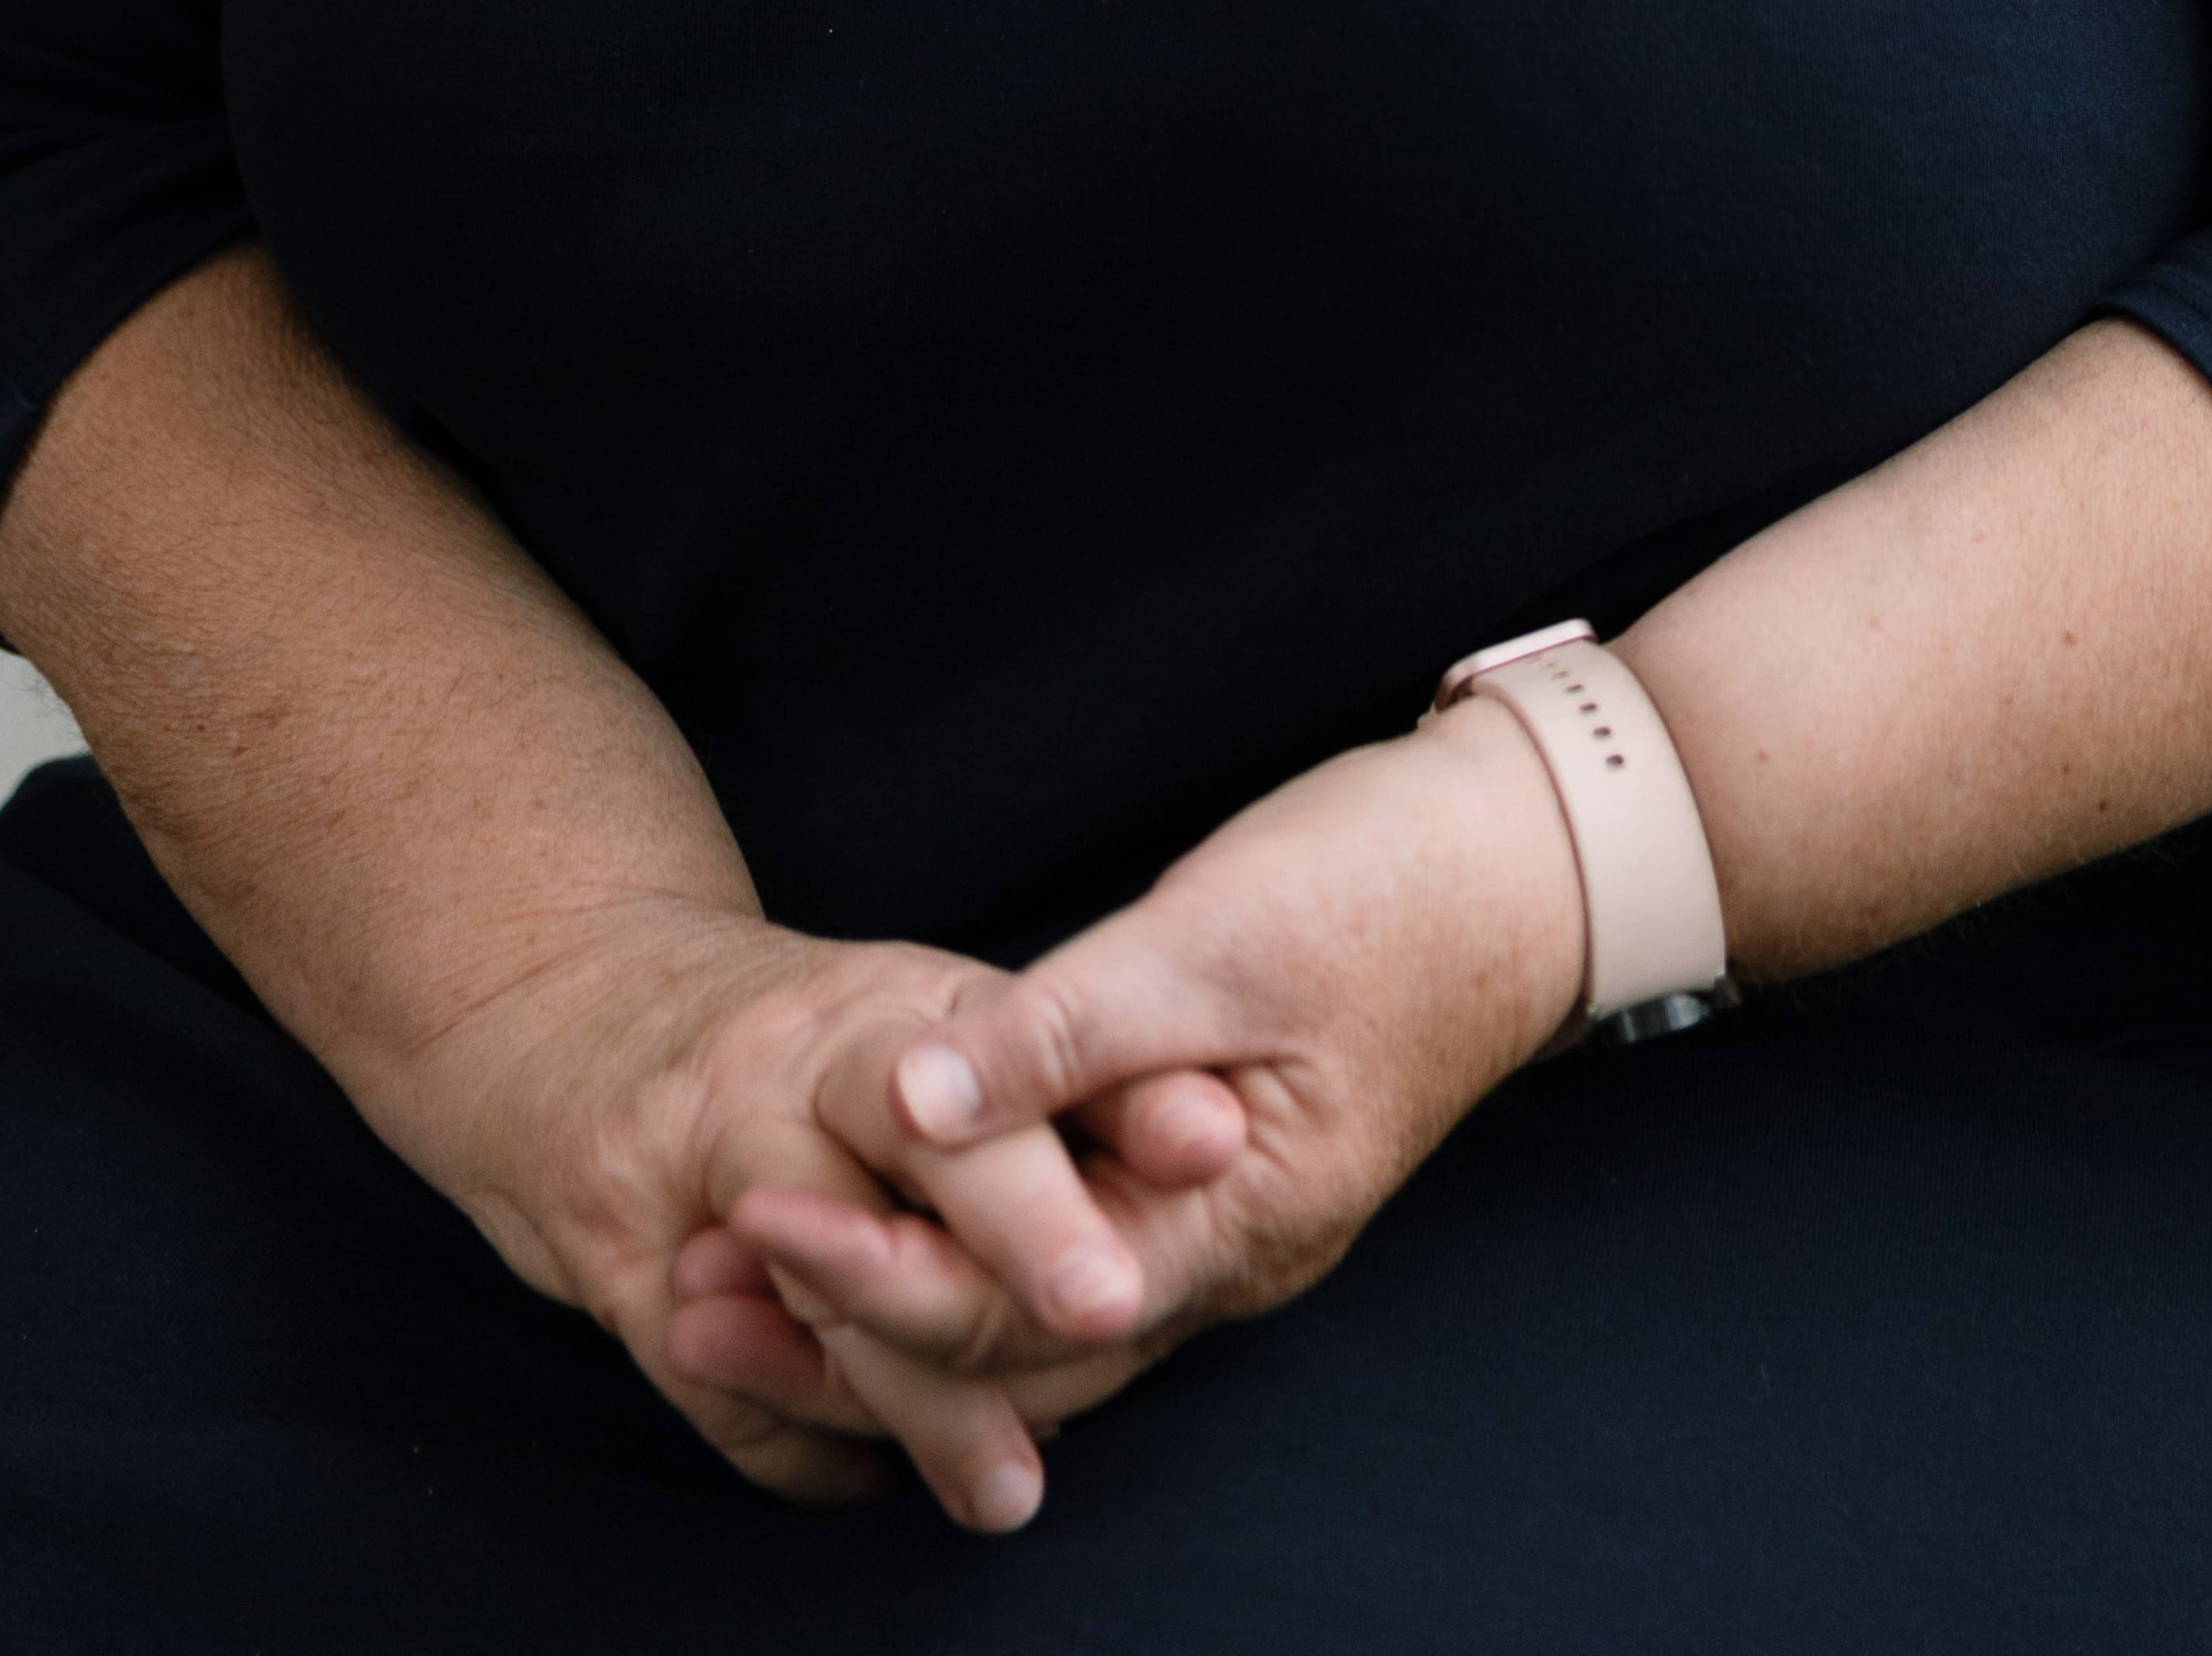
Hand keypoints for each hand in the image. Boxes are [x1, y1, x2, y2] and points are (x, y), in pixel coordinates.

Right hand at [352, 892, 1248, 1532]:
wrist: (564, 1001)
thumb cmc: (799, 1045)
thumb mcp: (925, 1029)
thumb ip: (1055, 1084)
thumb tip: (1219, 1150)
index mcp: (893, 1006)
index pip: (1020, 1046)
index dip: (1121, 1100)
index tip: (1216, 1139)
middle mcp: (796, 1062)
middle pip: (921, 1146)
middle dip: (1019, 1227)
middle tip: (1112, 1300)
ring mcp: (694, 1151)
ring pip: (821, 1276)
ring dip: (919, 1392)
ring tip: (1009, 1488)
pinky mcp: (613, 1245)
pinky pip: (711, 1372)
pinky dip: (796, 1440)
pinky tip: (868, 1476)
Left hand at [679, 700, 1585, 1501]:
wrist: (1524, 857)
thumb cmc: (1383, 886)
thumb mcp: (1215, 945)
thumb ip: (1065, 1032)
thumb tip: (907, 1097)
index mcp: (1234, 1224)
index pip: (1016, 1310)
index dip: (872, 1280)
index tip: (748, 1225)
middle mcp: (1219, 1260)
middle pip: (1006, 1354)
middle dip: (844, 1332)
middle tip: (687, 1301)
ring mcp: (1210, 1222)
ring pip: (1022, 1321)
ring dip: (880, 1299)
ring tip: (735, 1276)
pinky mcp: (1195, 1165)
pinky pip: (1053, 1254)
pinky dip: (951, 1248)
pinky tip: (865, 1210)